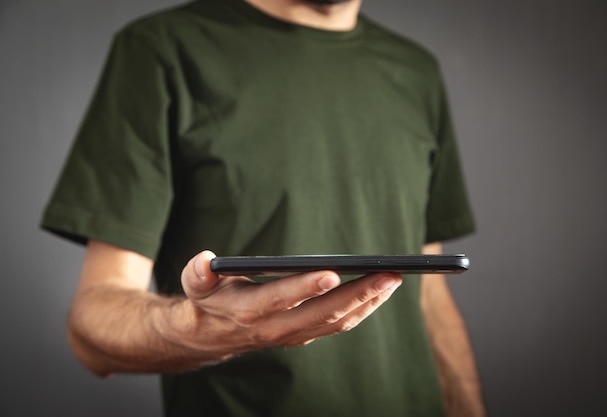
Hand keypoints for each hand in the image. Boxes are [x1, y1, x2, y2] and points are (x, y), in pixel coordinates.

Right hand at [179, 251, 402, 360]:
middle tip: (388, 273)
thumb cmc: (208, 301)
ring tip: (391, 279)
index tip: (331, 272)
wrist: (211, 337)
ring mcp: (293, 334)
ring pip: (337, 321)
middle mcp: (276, 327)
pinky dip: (361, 309)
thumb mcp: (197, 285)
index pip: (282, 299)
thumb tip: (204, 261)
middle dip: (358, 293)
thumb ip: (198, 273)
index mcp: (251, 311)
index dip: (305, 287)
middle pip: (323, 313)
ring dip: (367, 302)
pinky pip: (338, 324)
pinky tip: (377, 291)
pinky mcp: (304, 334)